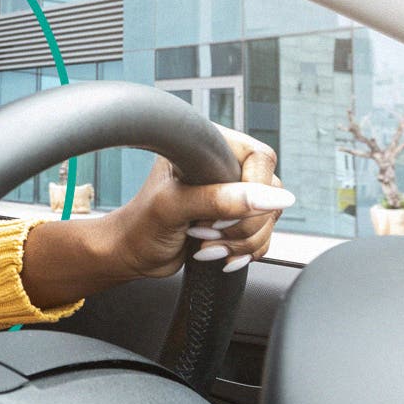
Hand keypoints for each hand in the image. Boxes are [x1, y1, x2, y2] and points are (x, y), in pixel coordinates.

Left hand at [100, 124, 294, 278]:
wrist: (130, 254)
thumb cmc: (139, 225)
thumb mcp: (173, 208)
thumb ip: (219, 199)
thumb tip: (274, 198)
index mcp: (207, 149)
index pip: (260, 158)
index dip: (250, 191)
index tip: (220, 214)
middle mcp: (223, 168)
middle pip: (269, 193)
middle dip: (240, 224)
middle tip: (203, 230)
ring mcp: (231, 195)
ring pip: (268, 219)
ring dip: (240, 241)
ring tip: (204, 243)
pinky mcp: (234, 219)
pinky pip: (263, 236)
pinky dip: (244, 251)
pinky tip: (215, 253)